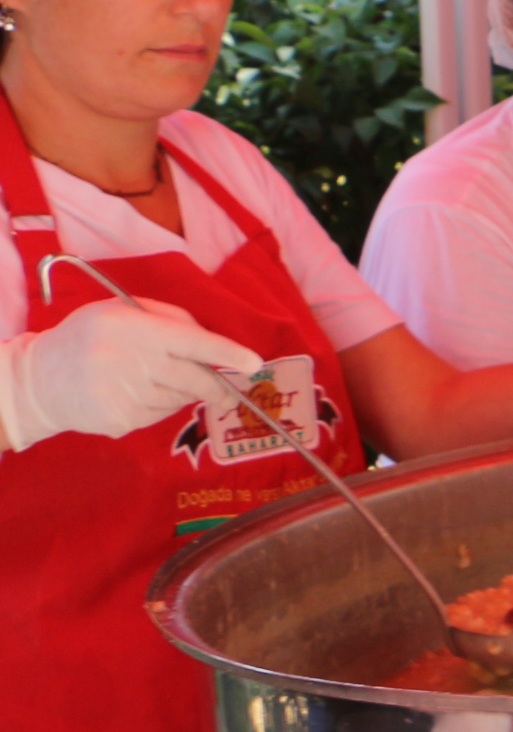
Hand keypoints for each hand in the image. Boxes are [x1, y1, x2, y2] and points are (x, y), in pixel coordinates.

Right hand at [0, 297, 258, 449]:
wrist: (39, 380)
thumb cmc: (90, 338)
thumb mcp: (121, 312)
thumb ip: (170, 320)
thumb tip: (214, 344)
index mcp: (130, 326)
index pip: (190, 340)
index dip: (226, 352)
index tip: (254, 363)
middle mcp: (126, 359)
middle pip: (194, 377)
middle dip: (216, 386)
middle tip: (225, 392)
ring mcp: (122, 393)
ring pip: (180, 398)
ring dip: (180, 392)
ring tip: (150, 381)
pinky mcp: (119, 420)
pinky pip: (161, 414)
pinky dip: (160, 406)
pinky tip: (135, 395)